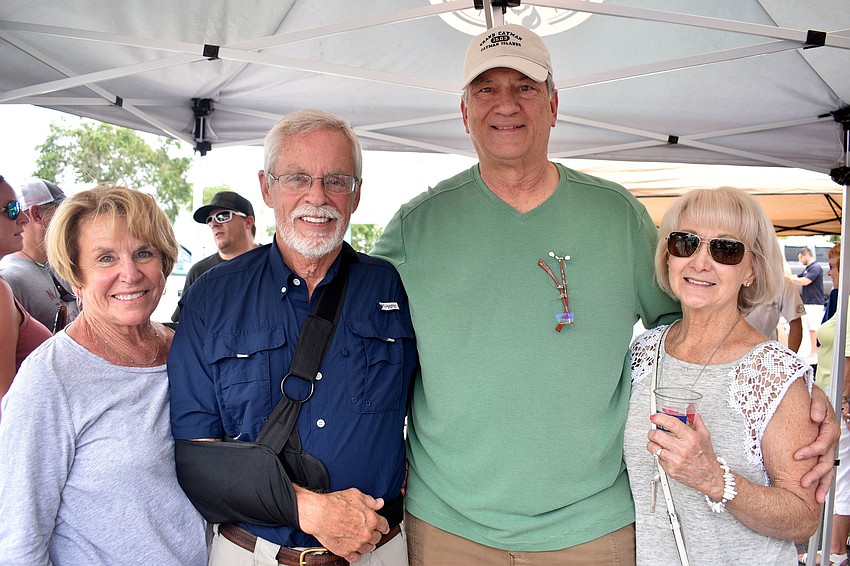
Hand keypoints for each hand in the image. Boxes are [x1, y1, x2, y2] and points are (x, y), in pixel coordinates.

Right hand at [295, 486, 388, 562]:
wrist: (319, 514)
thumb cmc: (334, 504)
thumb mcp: (356, 495)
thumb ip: (370, 501)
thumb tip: (379, 503)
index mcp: (371, 519)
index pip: (384, 525)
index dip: (383, 525)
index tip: (382, 527)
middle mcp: (366, 534)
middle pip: (377, 538)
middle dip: (375, 534)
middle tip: (370, 532)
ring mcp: (356, 544)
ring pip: (368, 548)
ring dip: (367, 544)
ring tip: (363, 540)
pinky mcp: (345, 551)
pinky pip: (356, 557)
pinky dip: (356, 554)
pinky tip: (355, 550)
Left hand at [647, 412, 723, 499]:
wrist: (710, 477)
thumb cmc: (706, 457)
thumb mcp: (704, 435)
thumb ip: (696, 420)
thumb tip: (690, 408)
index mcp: (691, 438)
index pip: (671, 423)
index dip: (659, 418)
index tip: (655, 417)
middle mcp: (683, 449)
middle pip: (657, 435)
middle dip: (652, 431)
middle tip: (654, 430)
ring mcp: (675, 461)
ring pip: (653, 447)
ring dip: (652, 443)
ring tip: (657, 442)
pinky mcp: (671, 470)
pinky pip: (657, 458)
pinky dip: (659, 454)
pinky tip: (665, 453)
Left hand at [794, 386, 839, 502]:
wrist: (807, 394)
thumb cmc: (810, 395)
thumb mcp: (815, 395)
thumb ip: (817, 405)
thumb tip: (816, 417)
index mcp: (830, 427)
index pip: (823, 443)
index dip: (811, 451)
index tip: (796, 456)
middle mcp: (830, 440)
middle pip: (827, 460)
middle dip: (816, 473)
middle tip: (803, 482)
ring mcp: (827, 448)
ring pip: (828, 468)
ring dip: (822, 483)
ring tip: (815, 497)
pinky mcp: (821, 452)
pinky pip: (824, 469)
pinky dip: (821, 481)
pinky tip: (817, 493)